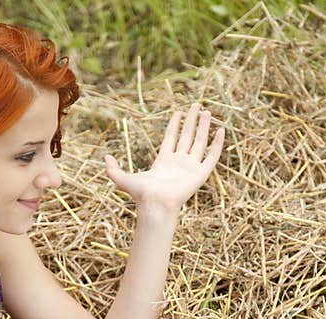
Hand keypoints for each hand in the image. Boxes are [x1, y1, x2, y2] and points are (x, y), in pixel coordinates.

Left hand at [104, 103, 224, 215]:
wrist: (155, 205)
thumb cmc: (141, 195)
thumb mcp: (122, 179)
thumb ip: (113, 169)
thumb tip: (105, 158)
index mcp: (163, 161)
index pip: (171, 138)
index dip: (175, 124)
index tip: (178, 112)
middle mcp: (179, 162)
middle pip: (187, 137)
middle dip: (191, 121)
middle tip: (196, 105)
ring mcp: (190, 167)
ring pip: (200, 142)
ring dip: (204, 127)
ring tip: (207, 112)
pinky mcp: (200, 173)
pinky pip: (212, 156)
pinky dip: (217, 144)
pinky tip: (221, 130)